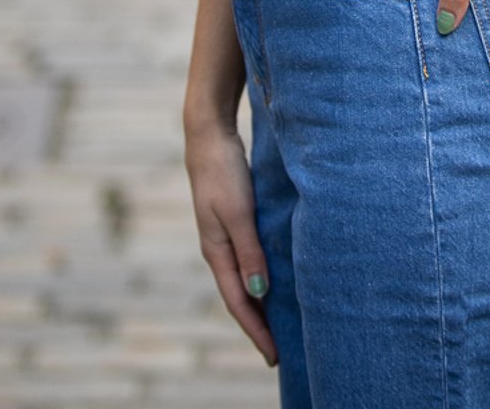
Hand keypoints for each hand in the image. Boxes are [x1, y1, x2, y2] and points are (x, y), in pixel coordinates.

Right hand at [184, 115, 276, 368]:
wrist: (208, 134)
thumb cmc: (224, 171)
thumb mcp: (238, 211)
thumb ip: (249, 250)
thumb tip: (259, 292)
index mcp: (216, 251)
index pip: (238, 302)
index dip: (256, 330)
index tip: (275, 356)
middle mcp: (218, 248)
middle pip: (239, 296)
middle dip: (258, 325)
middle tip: (280, 350)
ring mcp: (224, 234)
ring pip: (244, 278)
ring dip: (259, 302)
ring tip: (280, 322)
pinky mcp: (233, 219)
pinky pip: (248, 258)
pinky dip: (260, 276)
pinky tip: (274, 277)